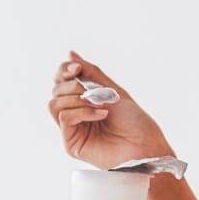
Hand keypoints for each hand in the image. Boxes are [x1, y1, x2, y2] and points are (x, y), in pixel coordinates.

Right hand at [48, 50, 172, 170]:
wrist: (144, 145)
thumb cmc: (134, 121)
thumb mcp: (113, 89)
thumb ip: (90, 72)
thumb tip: (70, 54)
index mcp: (84, 100)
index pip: (62, 80)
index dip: (65, 70)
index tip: (78, 68)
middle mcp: (75, 114)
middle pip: (56, 90)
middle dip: (73, 85)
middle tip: (95, 91)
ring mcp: (72, 129)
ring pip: (54, 104)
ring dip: (77, 98)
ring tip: (99, 103)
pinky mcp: (71, 143)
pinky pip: (64, 118)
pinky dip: (82, 111)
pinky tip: (101, 114)